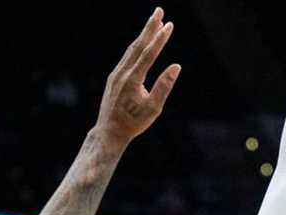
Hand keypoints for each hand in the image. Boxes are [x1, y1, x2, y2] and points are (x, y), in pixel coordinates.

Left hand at [95, 8, 180, 147]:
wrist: (109, 131)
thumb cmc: (134, 122)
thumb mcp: (154, 108)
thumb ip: (164, 85)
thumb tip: (176, 66)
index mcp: (132, 79)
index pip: (149, 54)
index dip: (160, 39)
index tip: (169, 25)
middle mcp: (122, 72)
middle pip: (138, 45)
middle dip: (150, 27)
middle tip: (159, 10)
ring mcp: (116, 73)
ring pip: (132, 49)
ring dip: (144, 35)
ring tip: (154, 22)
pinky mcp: (114, 77)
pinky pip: (128, 57)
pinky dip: (137, 46)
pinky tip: (143, 42)